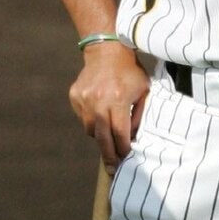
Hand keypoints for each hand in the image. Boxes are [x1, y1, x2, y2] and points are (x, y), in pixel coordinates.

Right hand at [68, 43, 148, 169]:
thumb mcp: (143, 91)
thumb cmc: (129, 71)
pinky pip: (83, 117)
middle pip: (102, 137)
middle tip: (112, 169)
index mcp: (118, 99)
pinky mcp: (75, 96)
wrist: (106, 50)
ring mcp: (84, 99)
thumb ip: (138, 115)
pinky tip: (99, 108)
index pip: (119, 132)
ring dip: (100, 133)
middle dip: (109, 155)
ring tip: (108, 127)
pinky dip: (91, 119)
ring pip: (91, 129)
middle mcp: (98, 101)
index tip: (125, 159)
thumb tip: (131, 137)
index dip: (123, 148)